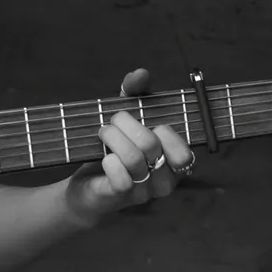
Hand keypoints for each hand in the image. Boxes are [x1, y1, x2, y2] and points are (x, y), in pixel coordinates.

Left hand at [63, 67, 194, 226]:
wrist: (87, 187)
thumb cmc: (113, 150)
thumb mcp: (125, 120)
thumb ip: (135, 95)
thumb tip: (141, 73)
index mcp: (172, 164)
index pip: (184, 152)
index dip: (165, 132)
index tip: (145, 120)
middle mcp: (162, 181)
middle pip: (152, 145)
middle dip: (127, 124)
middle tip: (113, 122)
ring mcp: (142, 192)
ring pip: (134, 159)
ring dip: (112, 137)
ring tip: (103, 133)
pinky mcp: (117, 198)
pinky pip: (121, 180)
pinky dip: (110, 162)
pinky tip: (103, 157)